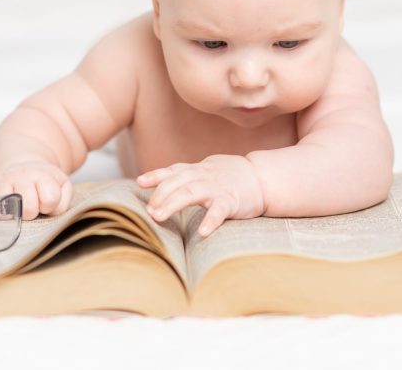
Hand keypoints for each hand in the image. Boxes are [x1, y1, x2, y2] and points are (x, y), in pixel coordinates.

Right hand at [0, 161, 72, 220]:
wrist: (23, 169)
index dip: (49, 206)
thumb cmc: (44, 184)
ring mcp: (1, 181)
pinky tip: (2, 208)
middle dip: (32, 213)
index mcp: (42, 174)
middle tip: (31, 206)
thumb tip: (49, 212)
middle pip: (28, 208)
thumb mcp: (62, 188)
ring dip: (13, 215)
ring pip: (7, 211)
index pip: (50, 199)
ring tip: (17, 207)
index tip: (45, 202)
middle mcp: (20, 175)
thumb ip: (63, 202)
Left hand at [136, 155, 265, 236]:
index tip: (139, 182)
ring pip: (191, 192)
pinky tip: (202, 232)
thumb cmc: (229, 176)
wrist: (261, 178)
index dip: (155, 175)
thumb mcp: (205, 171)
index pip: (172, 171)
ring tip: (159, 216)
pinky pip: (219, 211)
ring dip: (173, 203)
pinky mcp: (232, 202)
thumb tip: (158, 183)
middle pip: (177, 182)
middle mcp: (204, 176)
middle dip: (161, 194)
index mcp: (196, 170)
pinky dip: (211, 220)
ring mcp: (217, 188)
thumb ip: (184, 176)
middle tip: (149, 210)